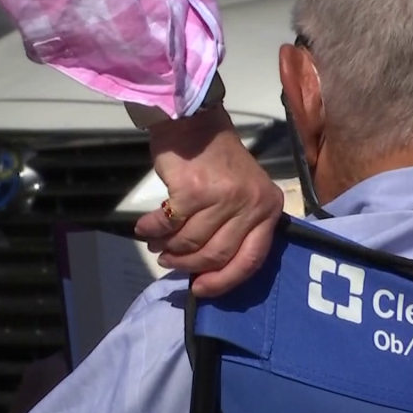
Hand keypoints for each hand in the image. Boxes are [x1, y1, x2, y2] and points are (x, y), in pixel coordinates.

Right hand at [135, 104, 283, 297]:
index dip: (224, 281)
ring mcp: (224, 197)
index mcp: (268, 208)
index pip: (251, 259)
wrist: (194, 122)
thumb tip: (205, 271)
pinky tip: (144, 229)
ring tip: (156, 245)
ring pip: (191, 242)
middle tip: (168, 261)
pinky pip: (169, 224)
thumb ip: (233, 229)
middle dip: (188, 264)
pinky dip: (153, 230)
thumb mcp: (242, 194)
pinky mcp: (194, 191)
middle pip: (217, 255)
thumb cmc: (216, 161)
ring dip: (167, 247)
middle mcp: (251, 204)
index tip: (201, 290)